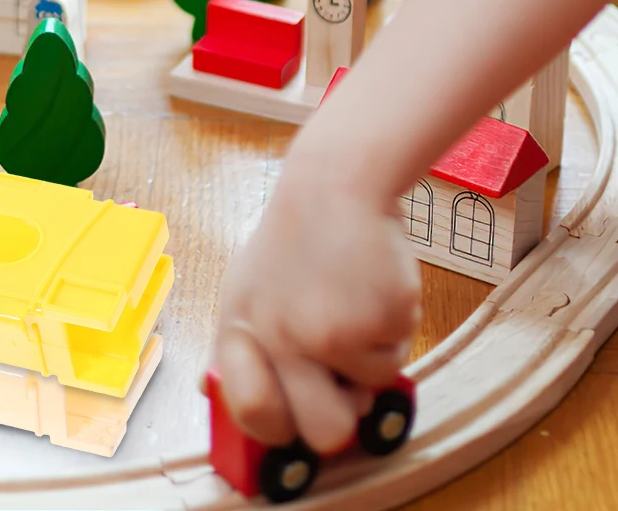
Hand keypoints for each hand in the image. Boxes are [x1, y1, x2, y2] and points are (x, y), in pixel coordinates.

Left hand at [213, 136, 420, 455]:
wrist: (334, 182)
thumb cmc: (298, 236)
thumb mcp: (250, 286)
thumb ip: (245, 345)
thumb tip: (218, 396)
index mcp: (241, 330)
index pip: (253, 415)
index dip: (280, 425)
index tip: (295, 412)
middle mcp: (279, 338)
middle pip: (324, 435)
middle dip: (344, 416)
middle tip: (345, 377)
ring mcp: (329, 332)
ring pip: (370, 394)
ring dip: (372, 358)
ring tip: (355, 303)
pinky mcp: (377, 320)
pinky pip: (399, 358)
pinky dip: (394, 329)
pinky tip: (373, 284)